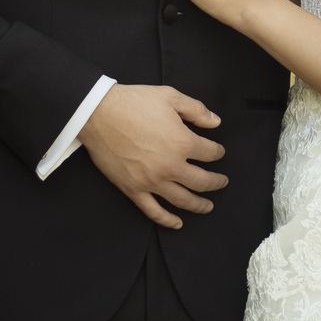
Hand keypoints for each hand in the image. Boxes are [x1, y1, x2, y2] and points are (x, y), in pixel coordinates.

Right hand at [80, 83, 227, 230]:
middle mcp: (171, 166)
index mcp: (182, 142)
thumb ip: (197, 110)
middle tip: (222, 182)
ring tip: (208, 206)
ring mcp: (152, 181)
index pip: (210, 153)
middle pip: (202, 181)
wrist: (99, 114)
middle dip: (216, 182)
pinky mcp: (133, 189)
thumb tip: (216, 122)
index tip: (218, 151)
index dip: (218, 152)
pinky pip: (153, 211)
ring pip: (183, 200)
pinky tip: (178, 224)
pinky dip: (167, 221)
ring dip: (199, 205)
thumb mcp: (171, 97)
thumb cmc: (135, 102)